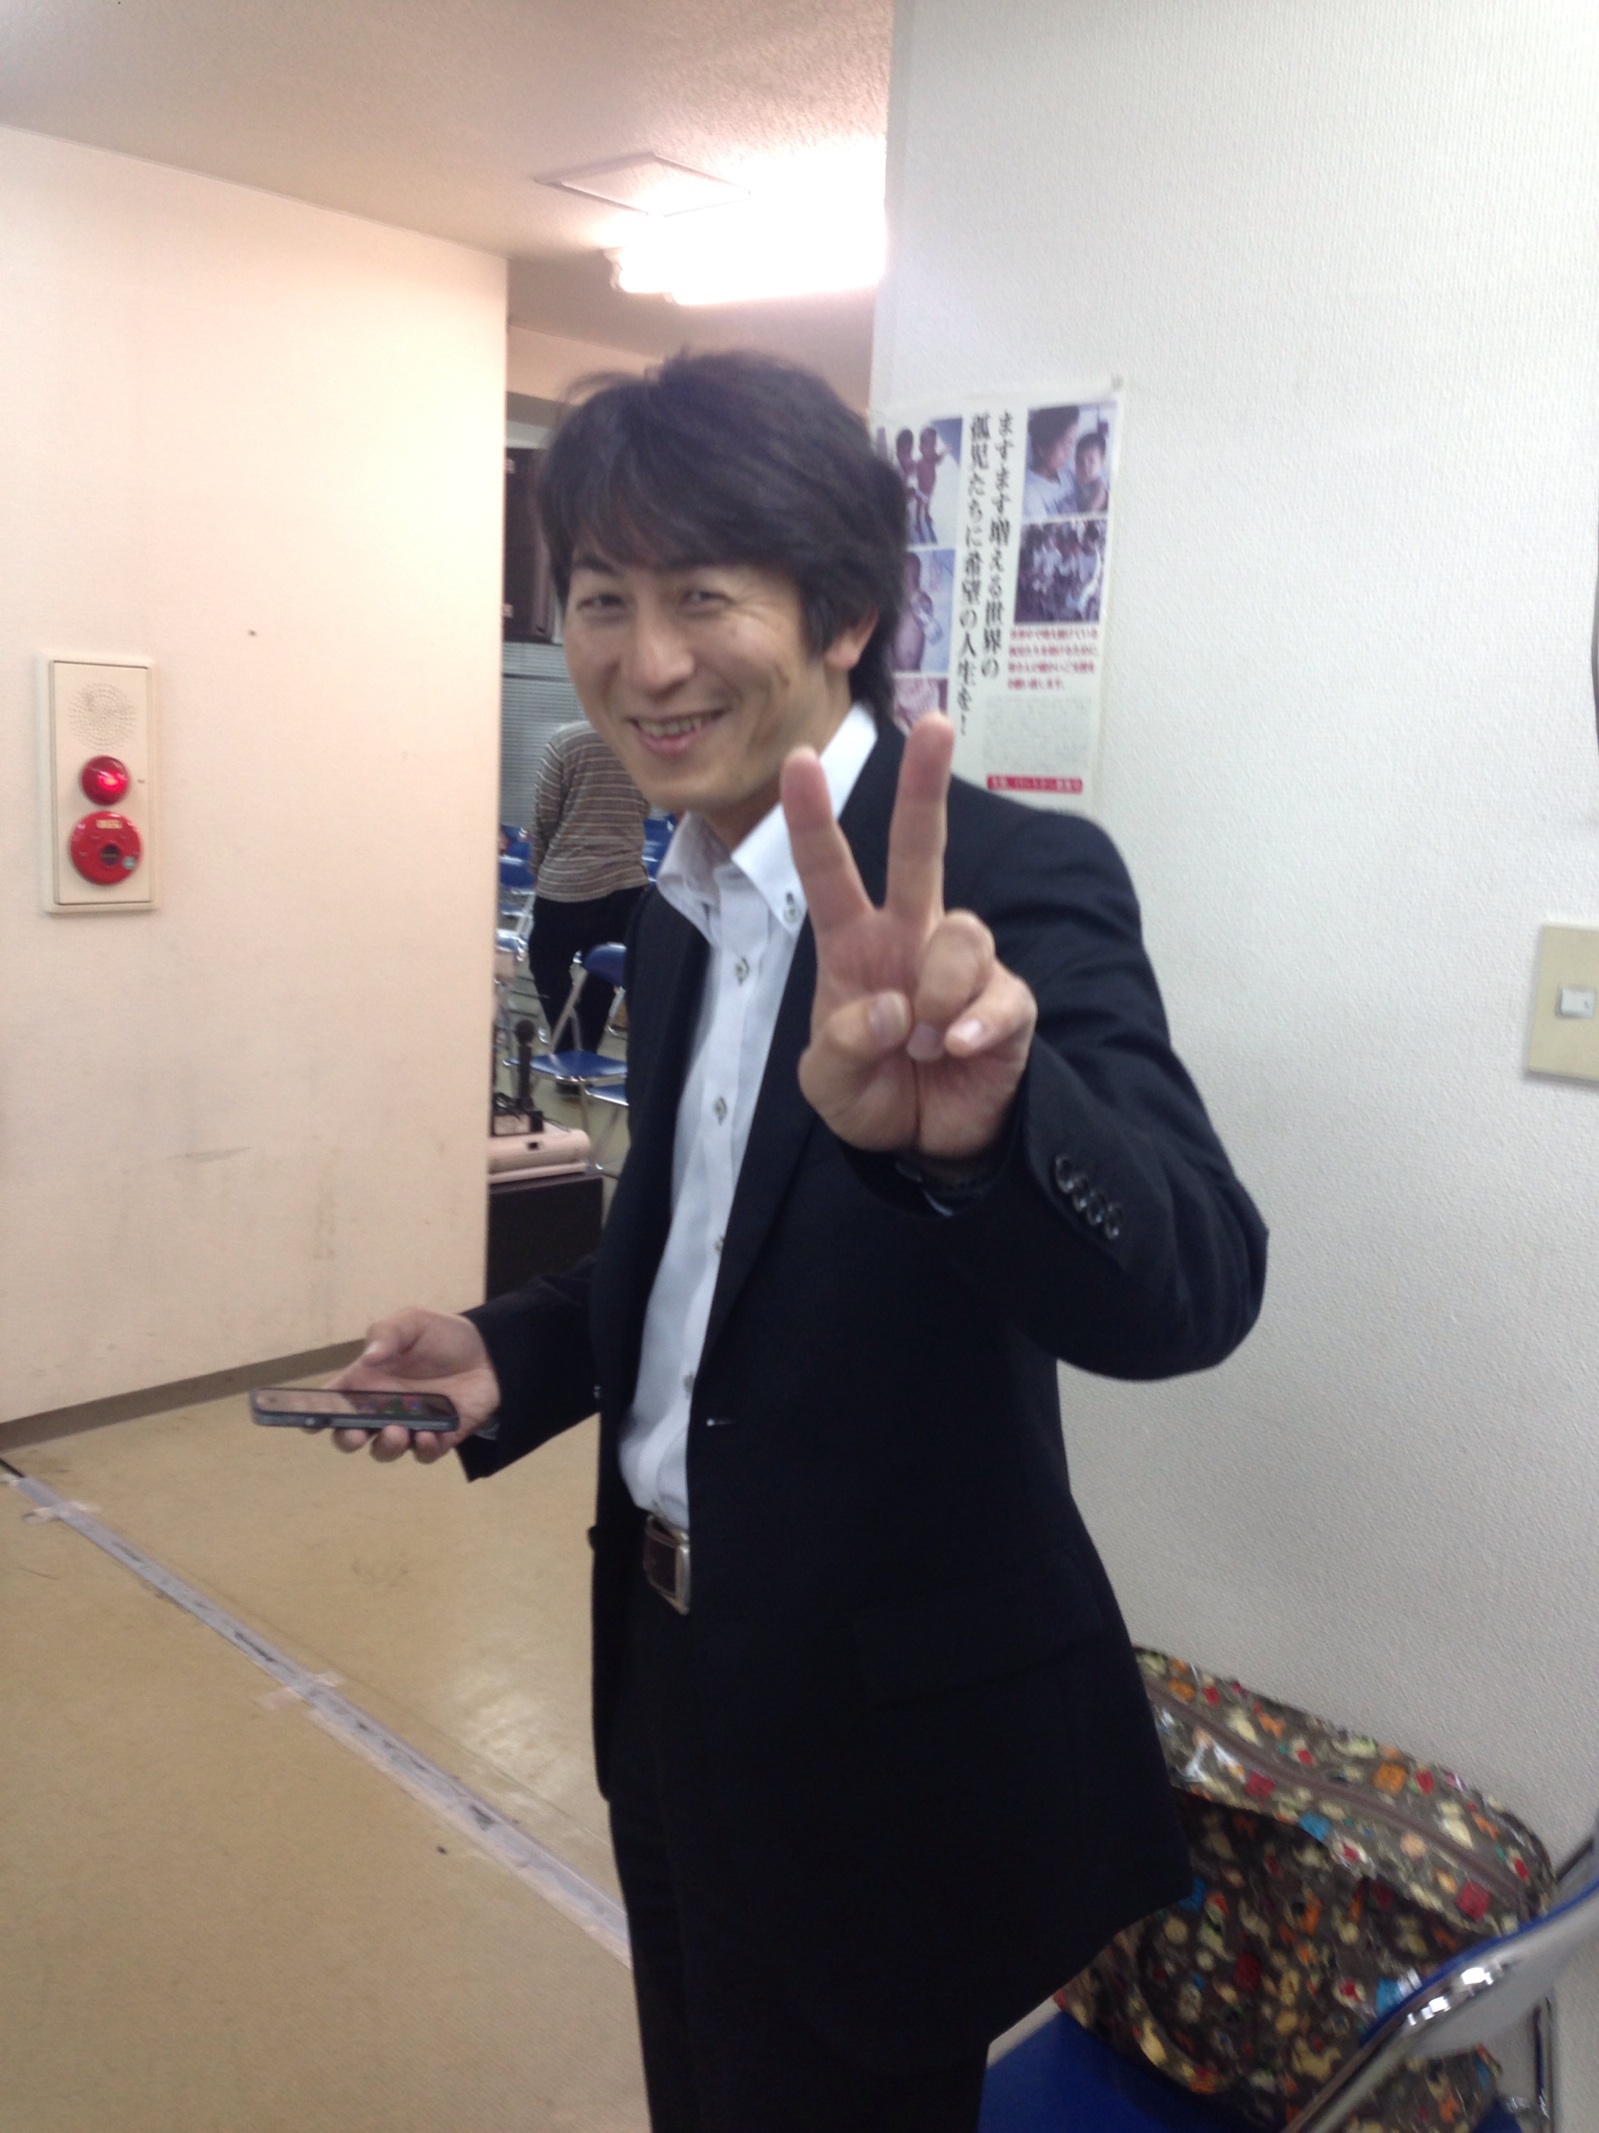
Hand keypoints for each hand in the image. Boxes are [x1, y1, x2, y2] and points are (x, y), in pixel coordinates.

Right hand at [324, 1308, 499, 1463]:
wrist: (491, 1351)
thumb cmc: (444, 1337)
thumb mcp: (413, 1322)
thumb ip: (387, 1335)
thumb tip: (368, 1359)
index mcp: (367, 1381)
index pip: (333, 1401)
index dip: (314, 1413)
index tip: (308, 1421)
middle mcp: (382, 1408)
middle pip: (350, 1435)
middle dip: (346, 1439)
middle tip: (355, 1433)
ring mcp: (408, 1426)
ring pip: (384, 1450)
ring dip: (385, 1446)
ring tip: (397, 1431)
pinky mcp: (438, 1437)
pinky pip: (422, 1454)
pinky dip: (421, 1450)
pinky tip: (428, 1435)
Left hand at [780, 714, 1036, 1161]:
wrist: (926, 1145)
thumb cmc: (872, 1094)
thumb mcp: (827, 1084)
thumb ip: (841, 1046)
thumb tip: (891, 1008)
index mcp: (855, 944)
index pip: (829, 873)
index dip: (813, 819)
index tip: (800, 760)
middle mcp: (911, 938)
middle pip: (921, 849)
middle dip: (926, 786)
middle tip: (936, 723)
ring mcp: (962, 968)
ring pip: (962, 931)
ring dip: (937, 991)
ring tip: (923, 1045)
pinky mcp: (1007, 1002)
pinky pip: (999, 994)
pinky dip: (973, 1025)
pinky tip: (956, 1051)